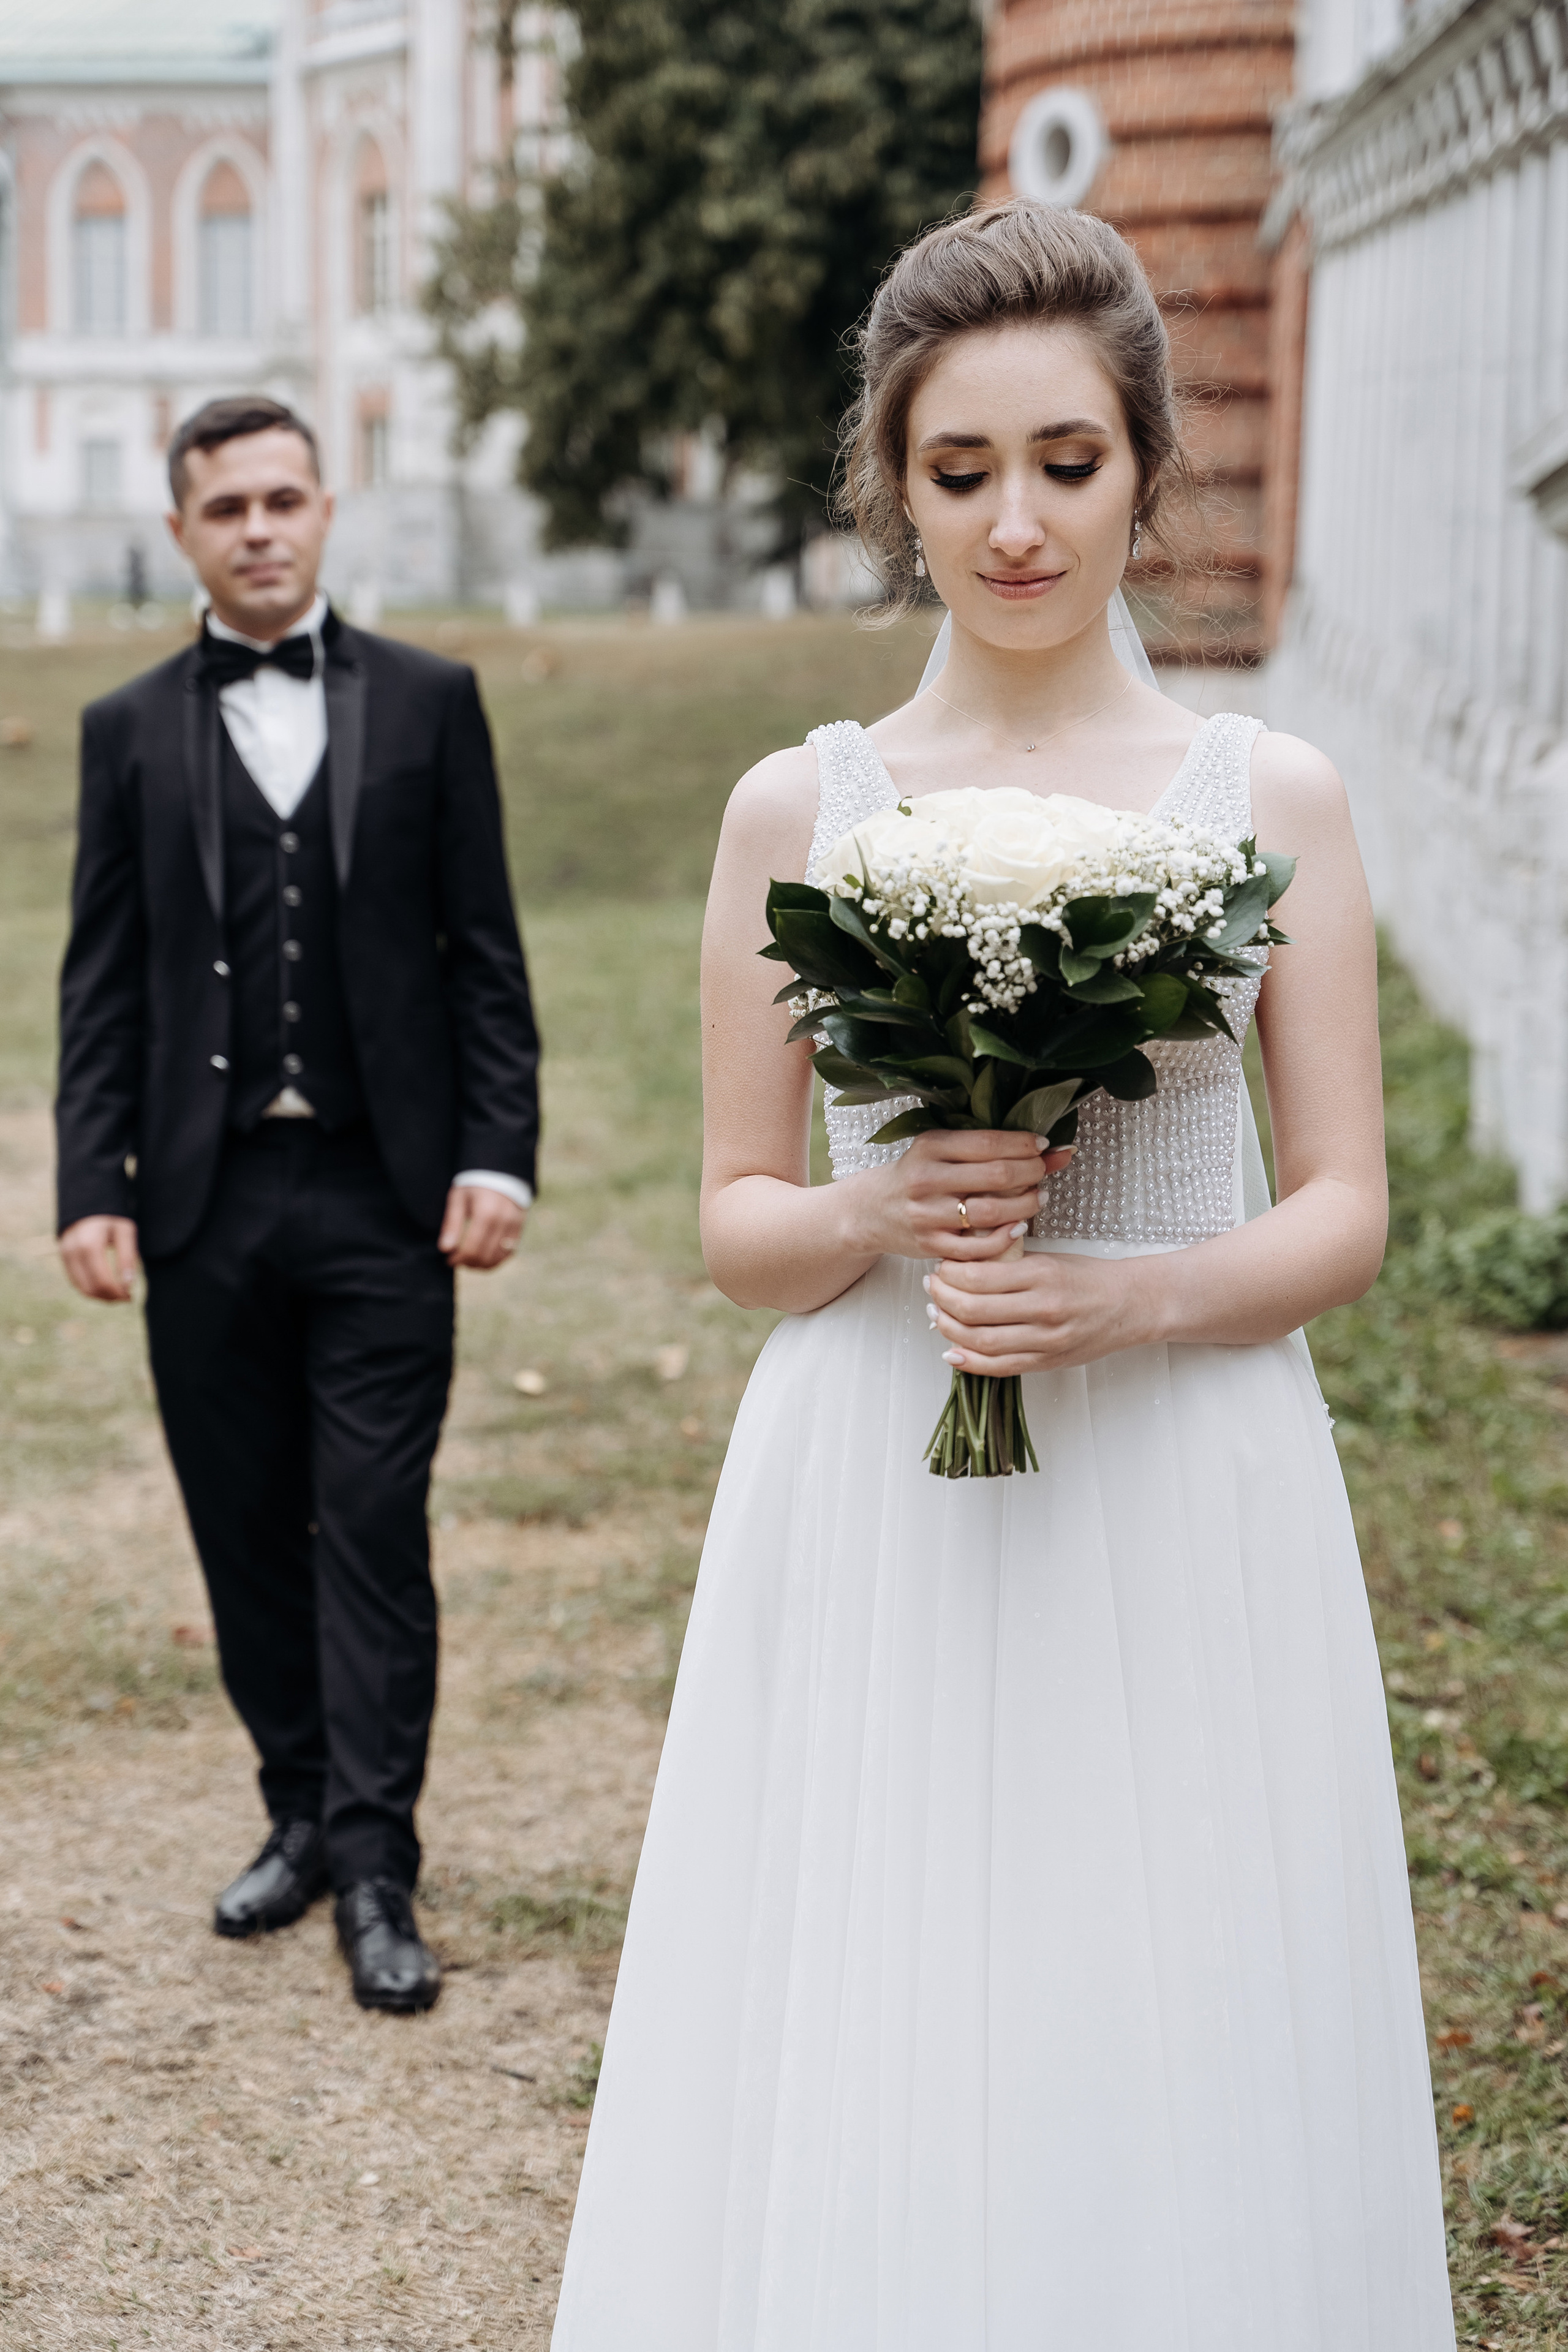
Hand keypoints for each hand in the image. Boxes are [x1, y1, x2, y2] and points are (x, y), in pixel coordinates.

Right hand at [59, 1216, 139, 1301]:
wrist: (88, 1205)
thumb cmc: (111, 1218)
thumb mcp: (125, 1232)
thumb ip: (127, 1257)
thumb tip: (128, 1285)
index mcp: (89, 1245)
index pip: (102, 1281)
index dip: (117, 1293)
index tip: (130, 1296)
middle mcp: (73, 1252)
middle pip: (90, 1288)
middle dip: (110, 1297)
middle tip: (126, 1298)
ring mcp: (65, 1256)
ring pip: (81, 1288)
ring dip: (100, 1296)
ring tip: (117, 1295)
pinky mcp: (63, 1258)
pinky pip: (75, 1281)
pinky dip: (90, 1289)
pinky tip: (105, 1288)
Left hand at [438, 1184, 525, 1269]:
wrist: (500, 1173)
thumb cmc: (474, 1186)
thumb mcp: (458, 1199)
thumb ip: (452, 1224)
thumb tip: (445, 1249)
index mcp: (486, 1213)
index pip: (472, 1248)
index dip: (458, 1258)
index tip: (449, 1260)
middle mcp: (503, 1221)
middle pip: (485, 1256)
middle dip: (468, 1263)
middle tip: (457, 1260)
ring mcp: (514, 1226)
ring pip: (498, 1258)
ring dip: (481, 1264)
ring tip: (469, 1260)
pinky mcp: (520, 1229)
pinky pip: (509, 1253)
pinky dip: (495, 1259)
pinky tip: (484, 1256)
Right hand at [845, 1128, 1074, 1263]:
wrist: (872, 1211)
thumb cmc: (915, 1176)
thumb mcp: (941, 1151)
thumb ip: (989, 1147)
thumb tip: (1052, 1147)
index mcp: (930, 1146)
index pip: (988, 1142)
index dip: (1024, 1144)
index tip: (1043, 1145)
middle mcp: (926, 1179)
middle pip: (997, 1175)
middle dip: (1032, 1172)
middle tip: (1042, 1172)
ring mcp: (927, 1215)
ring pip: (992, 1212)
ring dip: (1026, 1205)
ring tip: (1037, 1198)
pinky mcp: (931, 1245)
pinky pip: (979, 1248)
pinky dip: (1006, 1238)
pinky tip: (1018, 1227)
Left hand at [926, 1247, 1156, 1375]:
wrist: (1130, 1305)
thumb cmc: (1088, 1278)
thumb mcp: (1050, 1259)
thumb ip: (1009, 1262)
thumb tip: (962, 1263)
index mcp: (1041, 1275)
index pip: (977, 1277)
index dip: (948, 1275)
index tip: (939, 1268)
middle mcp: (1043, 1308)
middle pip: (972, 1310)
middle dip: (941, 1299)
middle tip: (930, 1289)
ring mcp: (1045, 1340)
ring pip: (980, 1341)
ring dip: (948, 1329)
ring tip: (936, 1316)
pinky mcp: (1047, 1362)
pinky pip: (999, 1366)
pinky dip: (969, 1361)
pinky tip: (952, 1351)